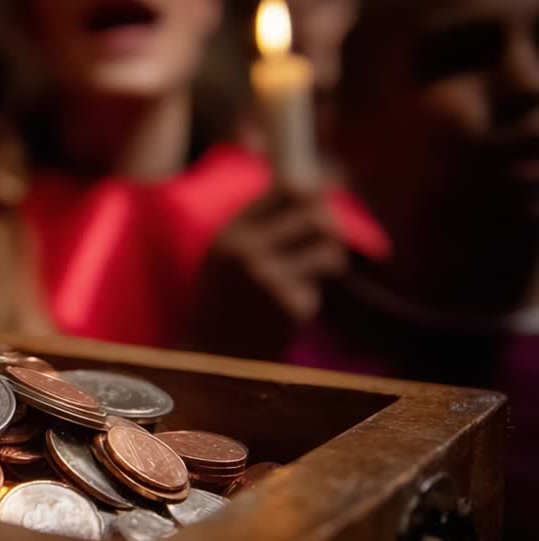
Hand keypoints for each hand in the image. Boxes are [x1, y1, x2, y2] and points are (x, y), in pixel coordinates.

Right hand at [186, 188, 346, 358]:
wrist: (208, 353)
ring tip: (310, 275)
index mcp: (231, 233)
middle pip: (316, 216)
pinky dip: (308, 297)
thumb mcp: (227, 253)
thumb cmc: (222, 298)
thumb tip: (320, 187)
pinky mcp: (290, 307)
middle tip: (324, 240)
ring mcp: (270, 279)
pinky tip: (284, 309)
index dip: (314, 191)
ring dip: (329, 261)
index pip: (287, 190)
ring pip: (330, 251)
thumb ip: (262, 222)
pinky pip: (318, 290)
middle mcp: (248, 251)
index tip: (325, 198)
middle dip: (330, 227)